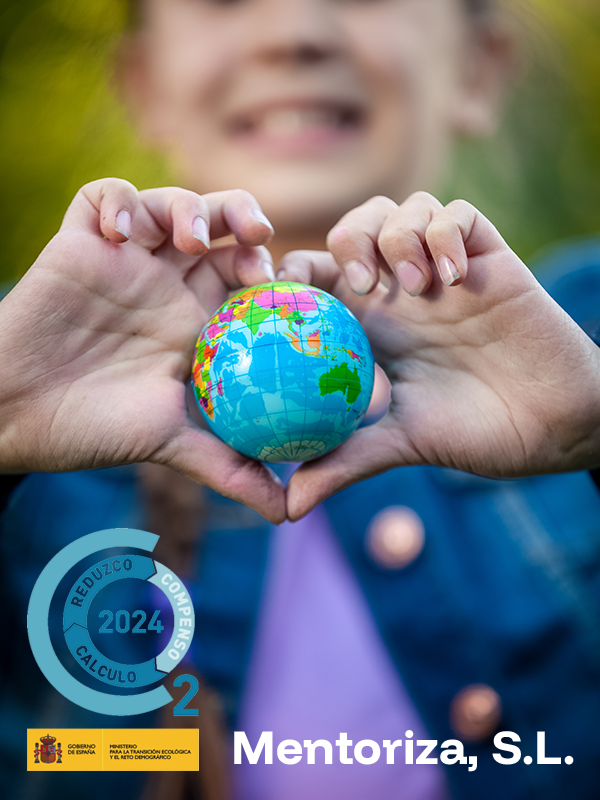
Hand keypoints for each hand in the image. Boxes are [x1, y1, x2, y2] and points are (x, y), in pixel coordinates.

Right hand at [0, 179, 285, 522]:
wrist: (15, 417)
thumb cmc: (93, 430)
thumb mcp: (172, 444)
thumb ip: (230, 468)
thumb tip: (286, 513)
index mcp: (195, 320)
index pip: (247, 276)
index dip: (273, 270)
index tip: (287, 287)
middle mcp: (165, 285)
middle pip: (219, 227)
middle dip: (242, 219)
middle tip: (256, 241)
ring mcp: (123, 262)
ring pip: (169, 204)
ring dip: (187, 206)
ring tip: (189, 238)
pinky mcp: (78, 244)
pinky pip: (102, 197)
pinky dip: (119, 201)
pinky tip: (123, 234)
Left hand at [279, 192, 599, 519]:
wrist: (553, 424)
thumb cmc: (476, 433)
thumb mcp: (399, 445)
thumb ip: (344, 462)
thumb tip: (287, 507)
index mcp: (372, 327)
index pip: (317, 276)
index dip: (293, 274)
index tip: (291, 295)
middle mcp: (404, 293)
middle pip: (355, 228)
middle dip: (348, 241)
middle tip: (361, 285)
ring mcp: (444, 271)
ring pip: (403, 208)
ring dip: (398, 233)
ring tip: (414, 282)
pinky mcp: (489, 258)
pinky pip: (459, 214)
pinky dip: (446, 232)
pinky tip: (453, 277)